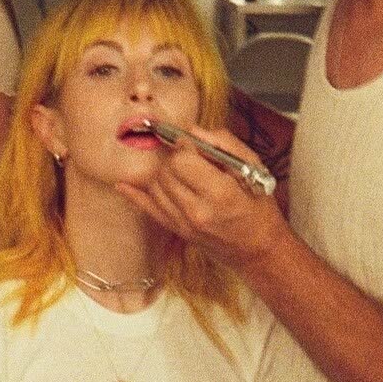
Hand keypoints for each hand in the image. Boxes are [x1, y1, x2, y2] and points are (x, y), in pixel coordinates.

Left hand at [117, 123, 287, 271]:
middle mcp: (198, 210)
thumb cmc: (259, 208)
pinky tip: (123, 184)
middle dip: (174, 157)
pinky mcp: (177, 231)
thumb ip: (224, 145)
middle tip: (188, 156)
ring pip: (156, 186)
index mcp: (220, 193)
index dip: (184, 145)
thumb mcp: (254, 169)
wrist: (258, 250)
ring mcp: (184, 223)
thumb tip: (193, 131)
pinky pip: (149, 209)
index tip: (190, 142)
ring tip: (180, 169)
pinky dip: (135, 195)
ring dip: (163, 172)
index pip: (183, 159)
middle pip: (166, 171)